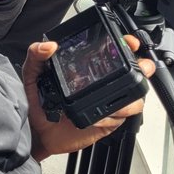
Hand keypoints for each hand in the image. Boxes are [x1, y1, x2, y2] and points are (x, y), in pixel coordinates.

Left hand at [23, 35, 154, 160]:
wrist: (36, 130)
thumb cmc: (35, 100)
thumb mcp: (32, 73)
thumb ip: (36, 54)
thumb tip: (48, 46)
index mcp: (86, 67)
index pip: (113, 51)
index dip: (127, 45)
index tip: (129, 42)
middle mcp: (100, 83)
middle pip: (133, 72)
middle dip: (141, 69)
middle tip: (136, 69)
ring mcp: (106, 102)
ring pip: (134, 98)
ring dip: (128, 98)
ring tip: (108, 103)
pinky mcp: (108, 122)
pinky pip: (122, 118)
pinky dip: (114, 116)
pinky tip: (97, 117)